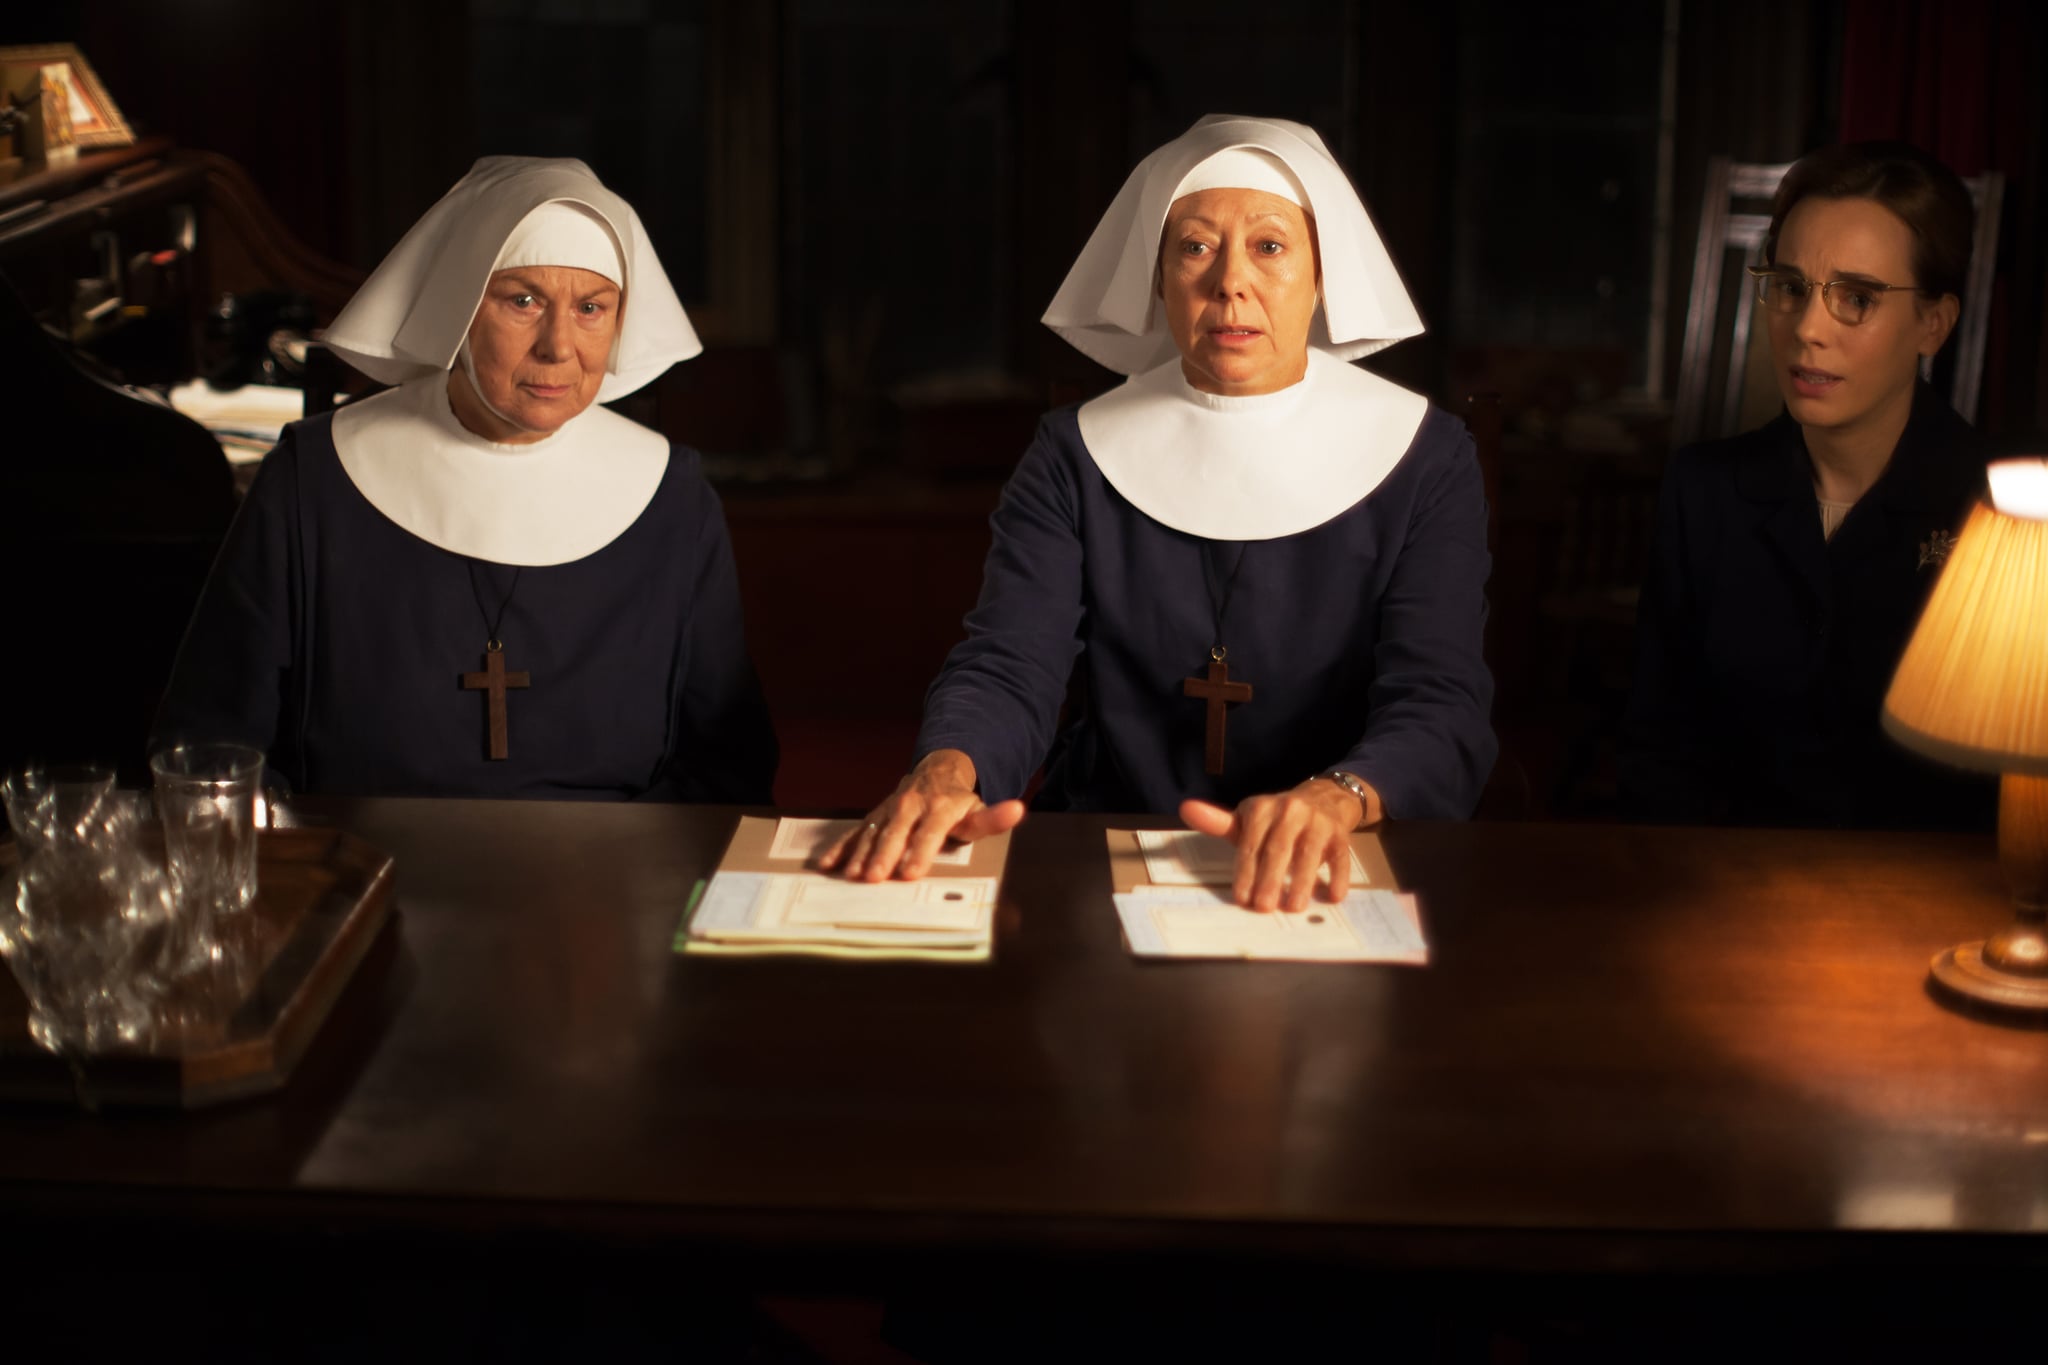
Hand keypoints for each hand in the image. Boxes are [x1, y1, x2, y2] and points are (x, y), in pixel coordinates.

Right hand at [818, 749, 1026, 881]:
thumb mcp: (978, 811)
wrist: (936, 773)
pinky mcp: (874, 814)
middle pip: (896, 833)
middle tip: (875, 878)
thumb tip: (1017, 810)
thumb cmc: (959, 803)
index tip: (910, 873)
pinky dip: (841, 846)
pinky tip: (828, 864)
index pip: (929, 833)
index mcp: (939, 807)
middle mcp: (911, 806)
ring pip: (873, 832)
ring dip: (861, 854)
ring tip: (852, 875)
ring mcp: (889, 809)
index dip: (919, 852)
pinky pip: (855, 830)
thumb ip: (995, 818)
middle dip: (884, 855)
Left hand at [1179, 776, 1376, 912]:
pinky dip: (1338, 877)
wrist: (1324, 799)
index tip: (1241, 898)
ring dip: (1303, 881)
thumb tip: (1186, 809)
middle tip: (1264, 907)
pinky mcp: (1341, 834)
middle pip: (1279, 849)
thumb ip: (1218, 823)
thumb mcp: (1248, 820)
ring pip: (1309, 853)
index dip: (1246, 871)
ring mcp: (1318, 822)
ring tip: (1295, 907)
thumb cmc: (1277, 820)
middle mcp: (1290, 811)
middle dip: (1270, 879)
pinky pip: (1340, 857)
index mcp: (1262, 808)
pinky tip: (1333, 897)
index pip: (1251, 843)